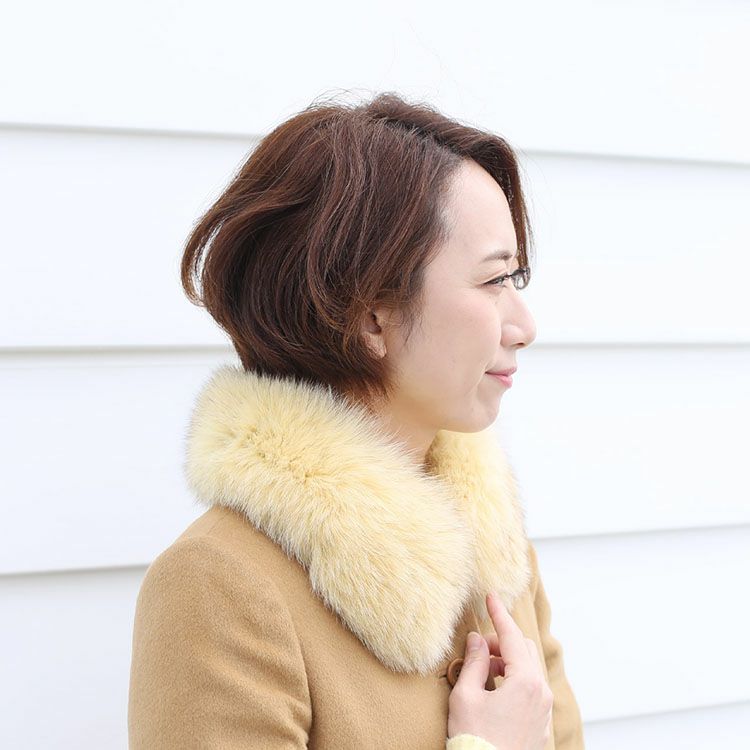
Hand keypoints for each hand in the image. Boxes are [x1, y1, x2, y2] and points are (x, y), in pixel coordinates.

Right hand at [447, 591, 552, 749]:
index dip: (498, 614)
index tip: (490, 596)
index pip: (511, 636)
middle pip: (524, 649)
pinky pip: (531, 689)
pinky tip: (494, 691)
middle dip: (501, 642)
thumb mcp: (466, 695)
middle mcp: (541, 692)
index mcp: (524, 682)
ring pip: (529, 669)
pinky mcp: (541, 723)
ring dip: (507, 662)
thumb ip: (474, 661)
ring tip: (482, 674)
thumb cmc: (474, 739)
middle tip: (479, 649)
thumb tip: (478, 638)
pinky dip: (514, 680)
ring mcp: (544, 710)